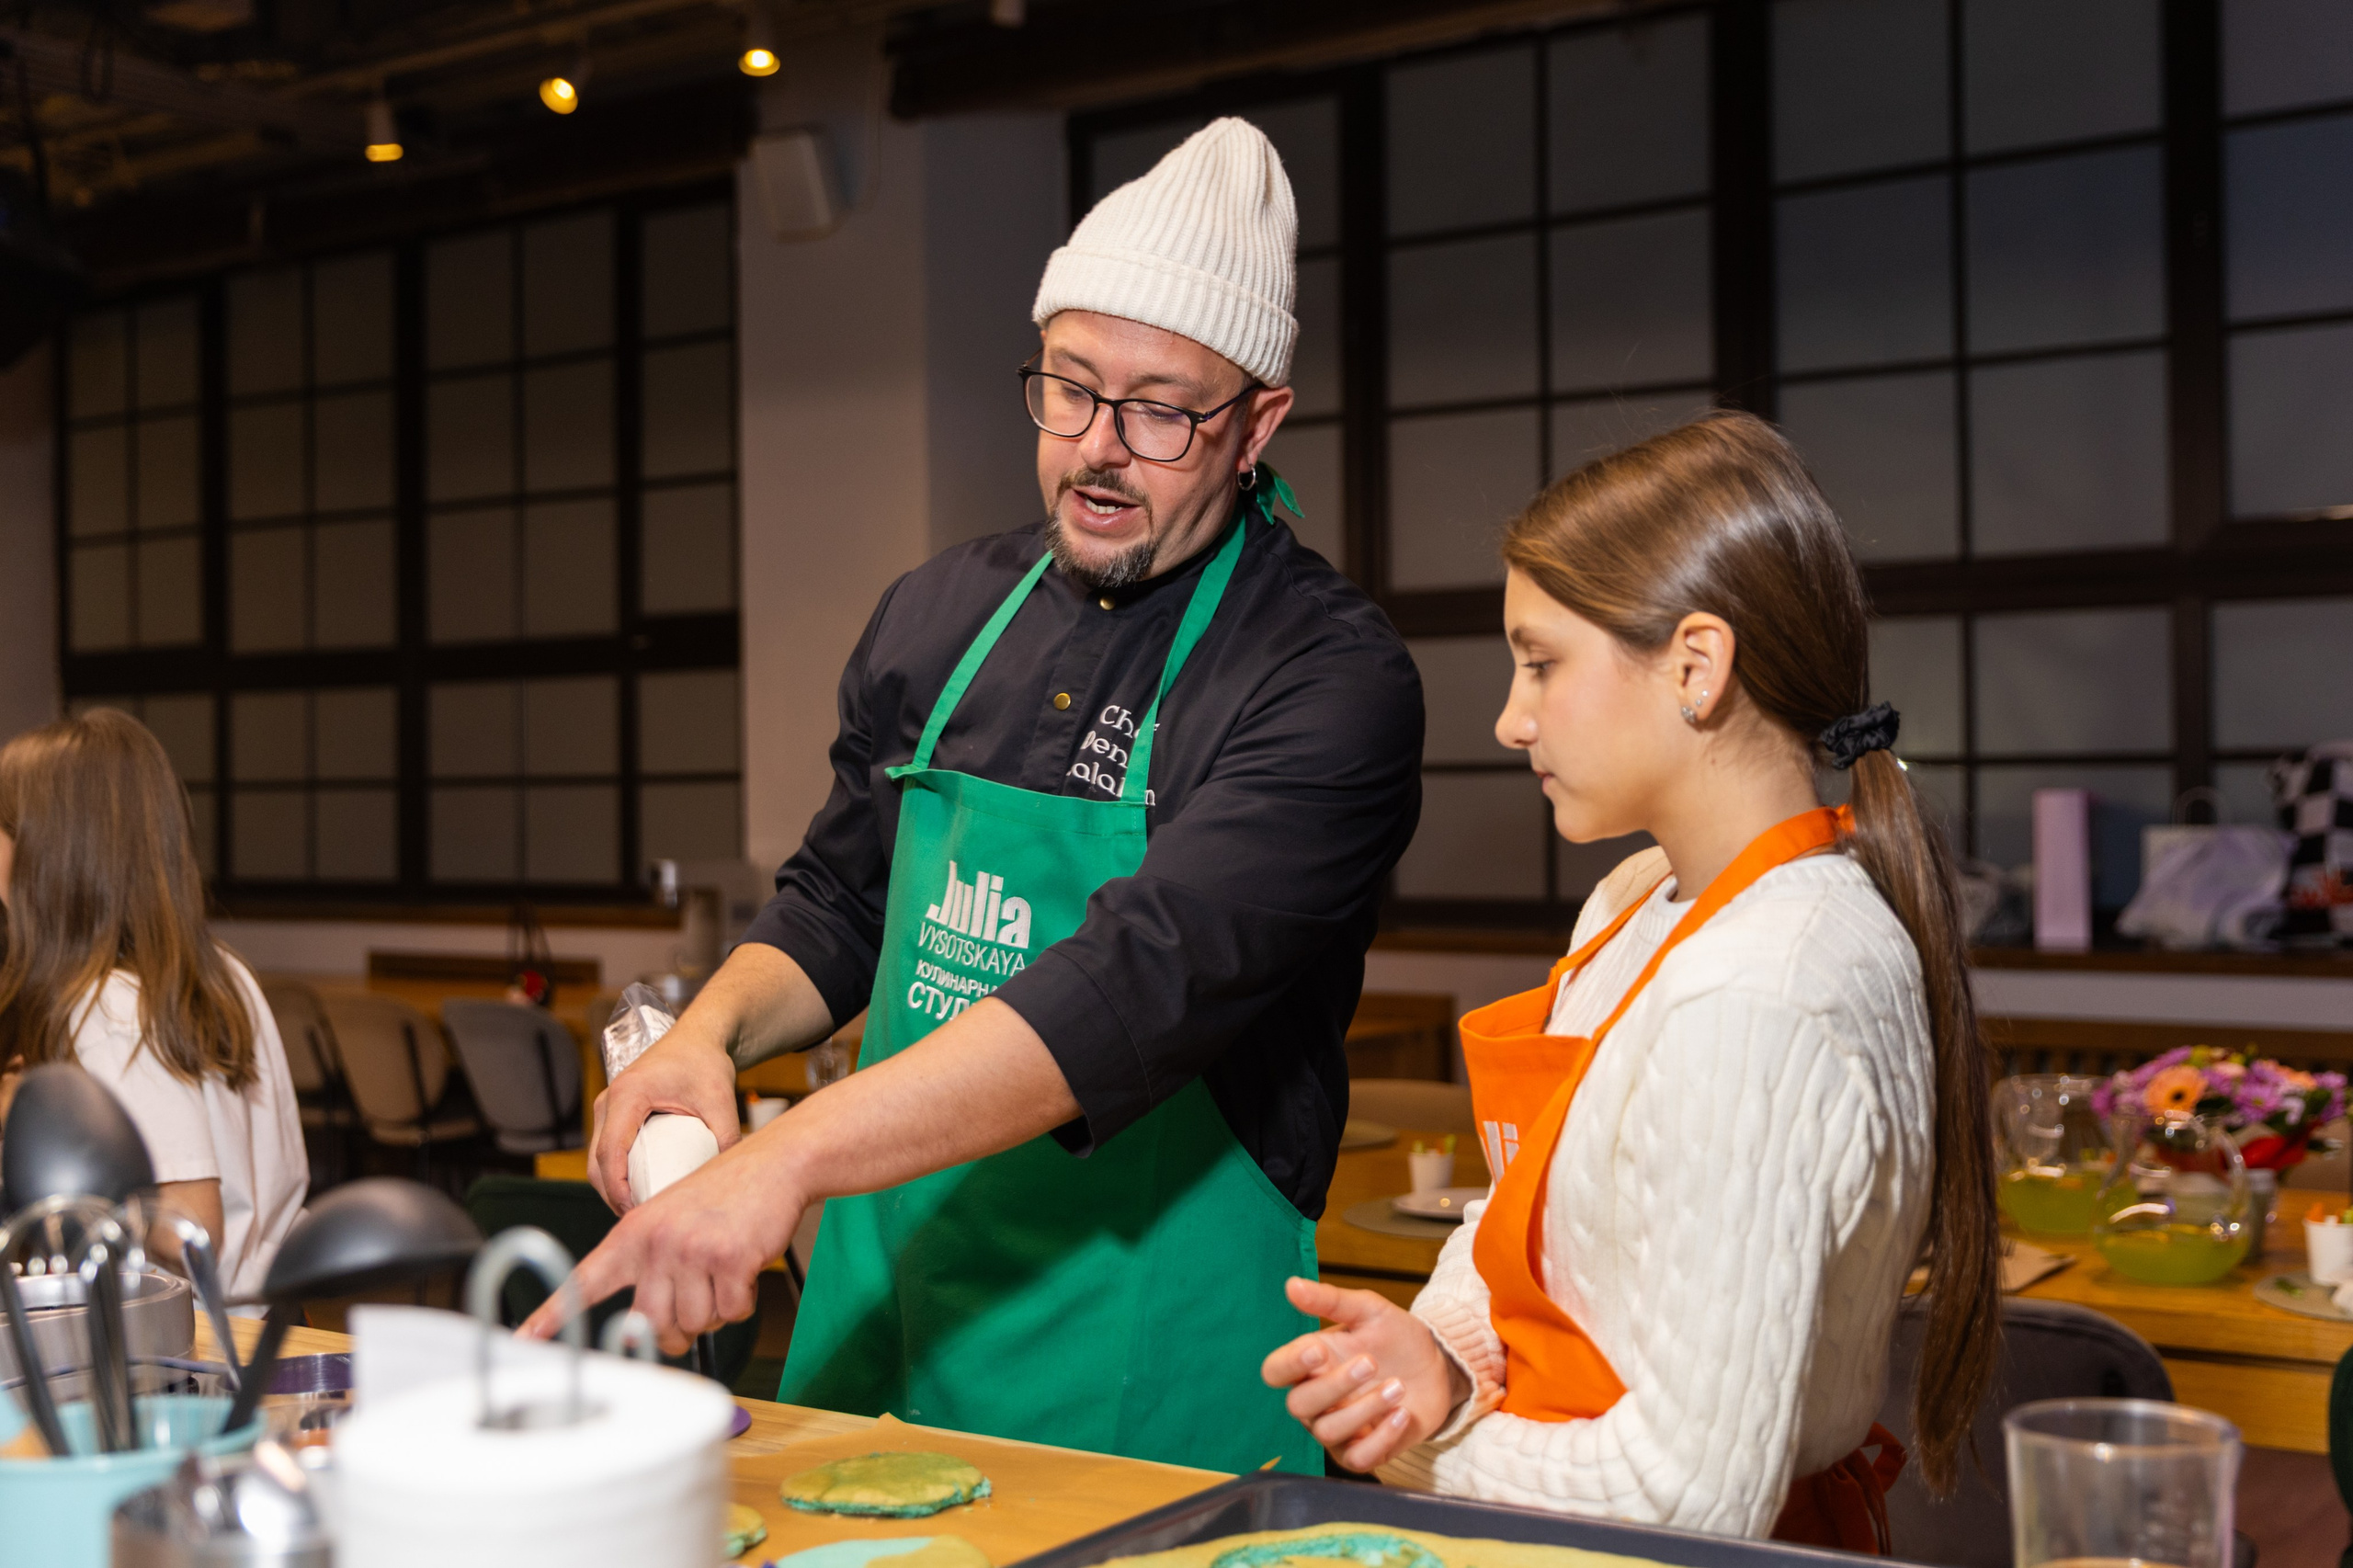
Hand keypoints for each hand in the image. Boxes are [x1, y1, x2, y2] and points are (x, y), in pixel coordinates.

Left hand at [523, 1123, 801, 1353]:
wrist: (774, 1164)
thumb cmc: (723, 1196)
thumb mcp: (670, 1218)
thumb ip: (650, 1265)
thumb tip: (645, 1327)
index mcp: (633, 1233)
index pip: (586, 1280)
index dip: (554, 1313)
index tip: (525, 1338)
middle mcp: (657, 1242)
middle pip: (649, 1325)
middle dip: (674, 1331)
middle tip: (692, 1306)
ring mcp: (693, 1251)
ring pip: (694, 1323)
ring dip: (714, 1311)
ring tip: (722, 1274)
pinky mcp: (730, 1260)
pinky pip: (731, 1313)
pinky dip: (742, 1301)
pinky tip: (744, 1270)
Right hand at [589, 1006, 740, 1213]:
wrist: (698, 1037)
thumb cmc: (705, 1061)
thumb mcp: (720, 1100)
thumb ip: (727, 1136)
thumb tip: (728, 1178)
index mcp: (628, 1094)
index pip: (610, 1151)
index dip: (617, 1187)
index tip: (635, 1211)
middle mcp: (609, 1100)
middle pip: (596, 1161)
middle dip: (612, 1195)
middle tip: (639, 1220)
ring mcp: (608, 1106)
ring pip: (597, 1158)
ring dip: (611, 1187)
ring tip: (639, 1211)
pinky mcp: (614, 1111)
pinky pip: (605, 1149)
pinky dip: (614, 1173)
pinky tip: (635, 1192)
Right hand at [1261, 1277, 1465, 1472]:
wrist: (1438, 1367)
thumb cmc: (1395, 1337)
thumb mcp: (1368, 1311)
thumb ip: (1330, 1300)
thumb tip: (1291, 1285)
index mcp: (1310, 1364)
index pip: (1274, 1371)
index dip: (1289, 1365)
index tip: (1319, 1351)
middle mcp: (1317, 1400)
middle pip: (1299, 1405)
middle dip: (1334, 1385)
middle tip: (1370, 1362)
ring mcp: (1338, 1429)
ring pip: (1328, 1432)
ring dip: (1364, 1409)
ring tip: (1398, 1386)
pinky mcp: (1365, 1452)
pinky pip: (1358, 1459)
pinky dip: (1380, 1438)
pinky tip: (1402, 1415)